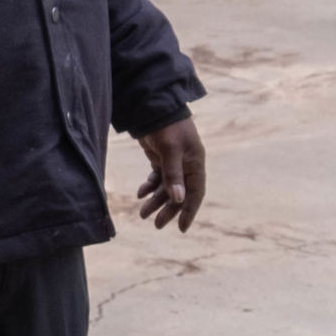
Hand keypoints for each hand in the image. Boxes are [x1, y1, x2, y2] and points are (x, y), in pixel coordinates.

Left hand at [131, 116, 206, 233]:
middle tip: (156, 225)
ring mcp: (173, 162)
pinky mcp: (161, 158)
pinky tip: (140, 194)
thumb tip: (177, 199)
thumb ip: (173, 174)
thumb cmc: (167, 126)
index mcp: (195, 164)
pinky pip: (157, 178)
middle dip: (168, 210)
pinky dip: (149, 187)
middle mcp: (187, 166)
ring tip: (143, 214)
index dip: (189, 211)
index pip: (195, 193)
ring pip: (166, 188)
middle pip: (179, 194)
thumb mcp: (170, 149)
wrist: (154, 107)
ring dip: (155, 201)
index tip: (182, 228)